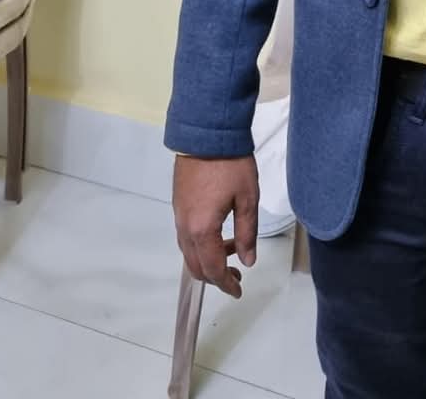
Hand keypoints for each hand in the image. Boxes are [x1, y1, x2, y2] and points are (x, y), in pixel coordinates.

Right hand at [173, 154, 258, 297]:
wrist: (206, 134)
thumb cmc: (231, 165)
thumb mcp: (247, 198)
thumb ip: (247, 233)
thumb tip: (247, 260)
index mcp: (202, 229)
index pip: (212, 269)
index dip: (226, 284)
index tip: (239, 290)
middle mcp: (185, 227)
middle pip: (195, 266)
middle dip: (215, 276)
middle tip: (237, 275)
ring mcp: (179, 216)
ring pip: (189, 252)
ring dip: (208, 260)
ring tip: (232, 251)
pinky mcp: (178, 205)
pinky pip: (186, 237)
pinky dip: (201, 245)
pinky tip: (218, 235)